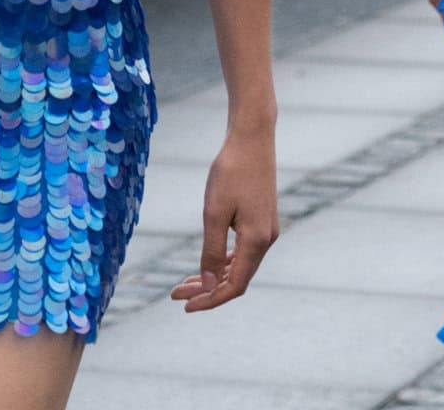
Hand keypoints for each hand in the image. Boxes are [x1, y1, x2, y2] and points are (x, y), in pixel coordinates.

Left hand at [170, 130, 278, 312]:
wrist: (252, 138)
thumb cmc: (231, 172)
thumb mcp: (214, 214)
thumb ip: (212, 252)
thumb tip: (210, 285)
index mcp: (257, 241)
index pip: (235, 285)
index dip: (210, 300)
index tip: (184, 306)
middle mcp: (267, 239)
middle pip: (238, 279)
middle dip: (208, 290)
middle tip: (176, 294)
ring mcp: (267, 230)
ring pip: (240, 266)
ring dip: (214, 276)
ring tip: (185, 282)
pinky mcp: (263, 220)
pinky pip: (244, 252)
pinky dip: (224, 262)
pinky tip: (207, 263)